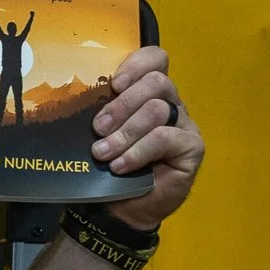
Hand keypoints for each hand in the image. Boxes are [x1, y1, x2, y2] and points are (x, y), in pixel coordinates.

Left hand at [89, 45, 202, 230]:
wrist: (120, 210)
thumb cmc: (107, 168)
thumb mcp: (100, 134)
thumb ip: (100, 112)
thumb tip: (77, 97)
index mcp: (148, 93)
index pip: (155, 59)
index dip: (136, 65)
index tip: (113, 84)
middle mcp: (170, 104)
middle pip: (156, 82)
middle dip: (122, 104)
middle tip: (98, 128)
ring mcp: (183, 125)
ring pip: (158, 109)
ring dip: (125, 132)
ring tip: (103, 153)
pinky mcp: (191, 148)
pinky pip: (165, 138)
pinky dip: (138, 152)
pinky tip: (120, 166)